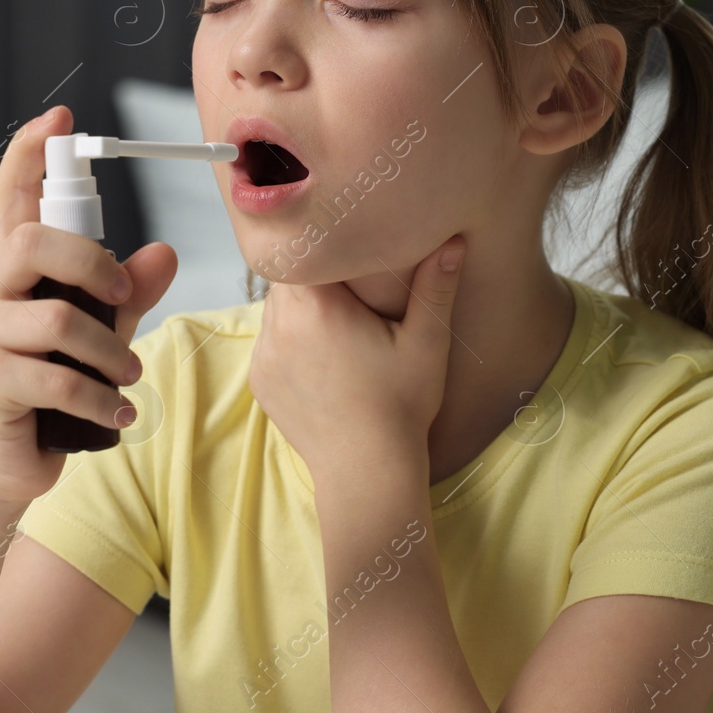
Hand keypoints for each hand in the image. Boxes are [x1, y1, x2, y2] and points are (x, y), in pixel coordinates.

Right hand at [0, 105, 178, 508]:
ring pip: (57, 318)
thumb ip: (129, 291)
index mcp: (13, 270)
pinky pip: (56, 377)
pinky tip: (116, 413)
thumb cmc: (57, 384)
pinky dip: (99, 397)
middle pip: (32, 241)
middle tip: (125, 300)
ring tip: (127, 377)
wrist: (14, 462)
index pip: (13, 197)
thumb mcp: (104, 330)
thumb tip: (166, 252)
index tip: (61, 118)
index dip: (31, 154)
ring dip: (108, 351)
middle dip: (91, 263)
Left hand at [247, 235, 465, 482]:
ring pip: (277, 307)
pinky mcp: (259, 379)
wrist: (366, 472)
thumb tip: (454, 240)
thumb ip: (436, 288)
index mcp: (316, 306)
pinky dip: (290, 338)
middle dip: (316, 276)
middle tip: (350, 284)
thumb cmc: (400, 406)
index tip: (349, 250)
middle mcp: (279, 325)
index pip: (305, 250)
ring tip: (337, 319)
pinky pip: (270, 340)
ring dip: (301, 306)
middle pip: (288, 276)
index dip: (325, 245)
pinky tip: (322, 355)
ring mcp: (264, 354)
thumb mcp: (426, 344)